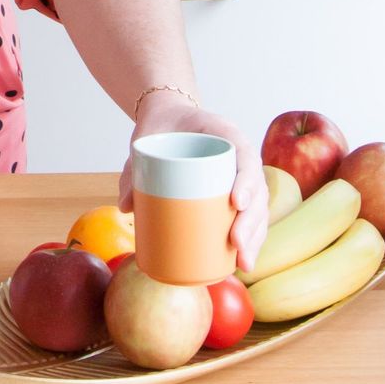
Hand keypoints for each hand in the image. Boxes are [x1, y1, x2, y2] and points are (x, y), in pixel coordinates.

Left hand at [116, 91, 267, 275]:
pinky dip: (250, 239)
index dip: (246, 180)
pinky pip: (249, 216)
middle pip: (257, 187)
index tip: (236, 203)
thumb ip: (132, 169)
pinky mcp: (232, 193)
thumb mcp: (144, 141)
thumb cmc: (160, 129)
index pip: (245, 154)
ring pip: (259, 206)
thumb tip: (125, 207)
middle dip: (252, 219)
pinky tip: (244, 263)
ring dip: (255, 236)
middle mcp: (238, 154)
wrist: (167, 120)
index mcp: (223, 133)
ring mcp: (239, 175)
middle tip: (236, 243)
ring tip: (243, 263)